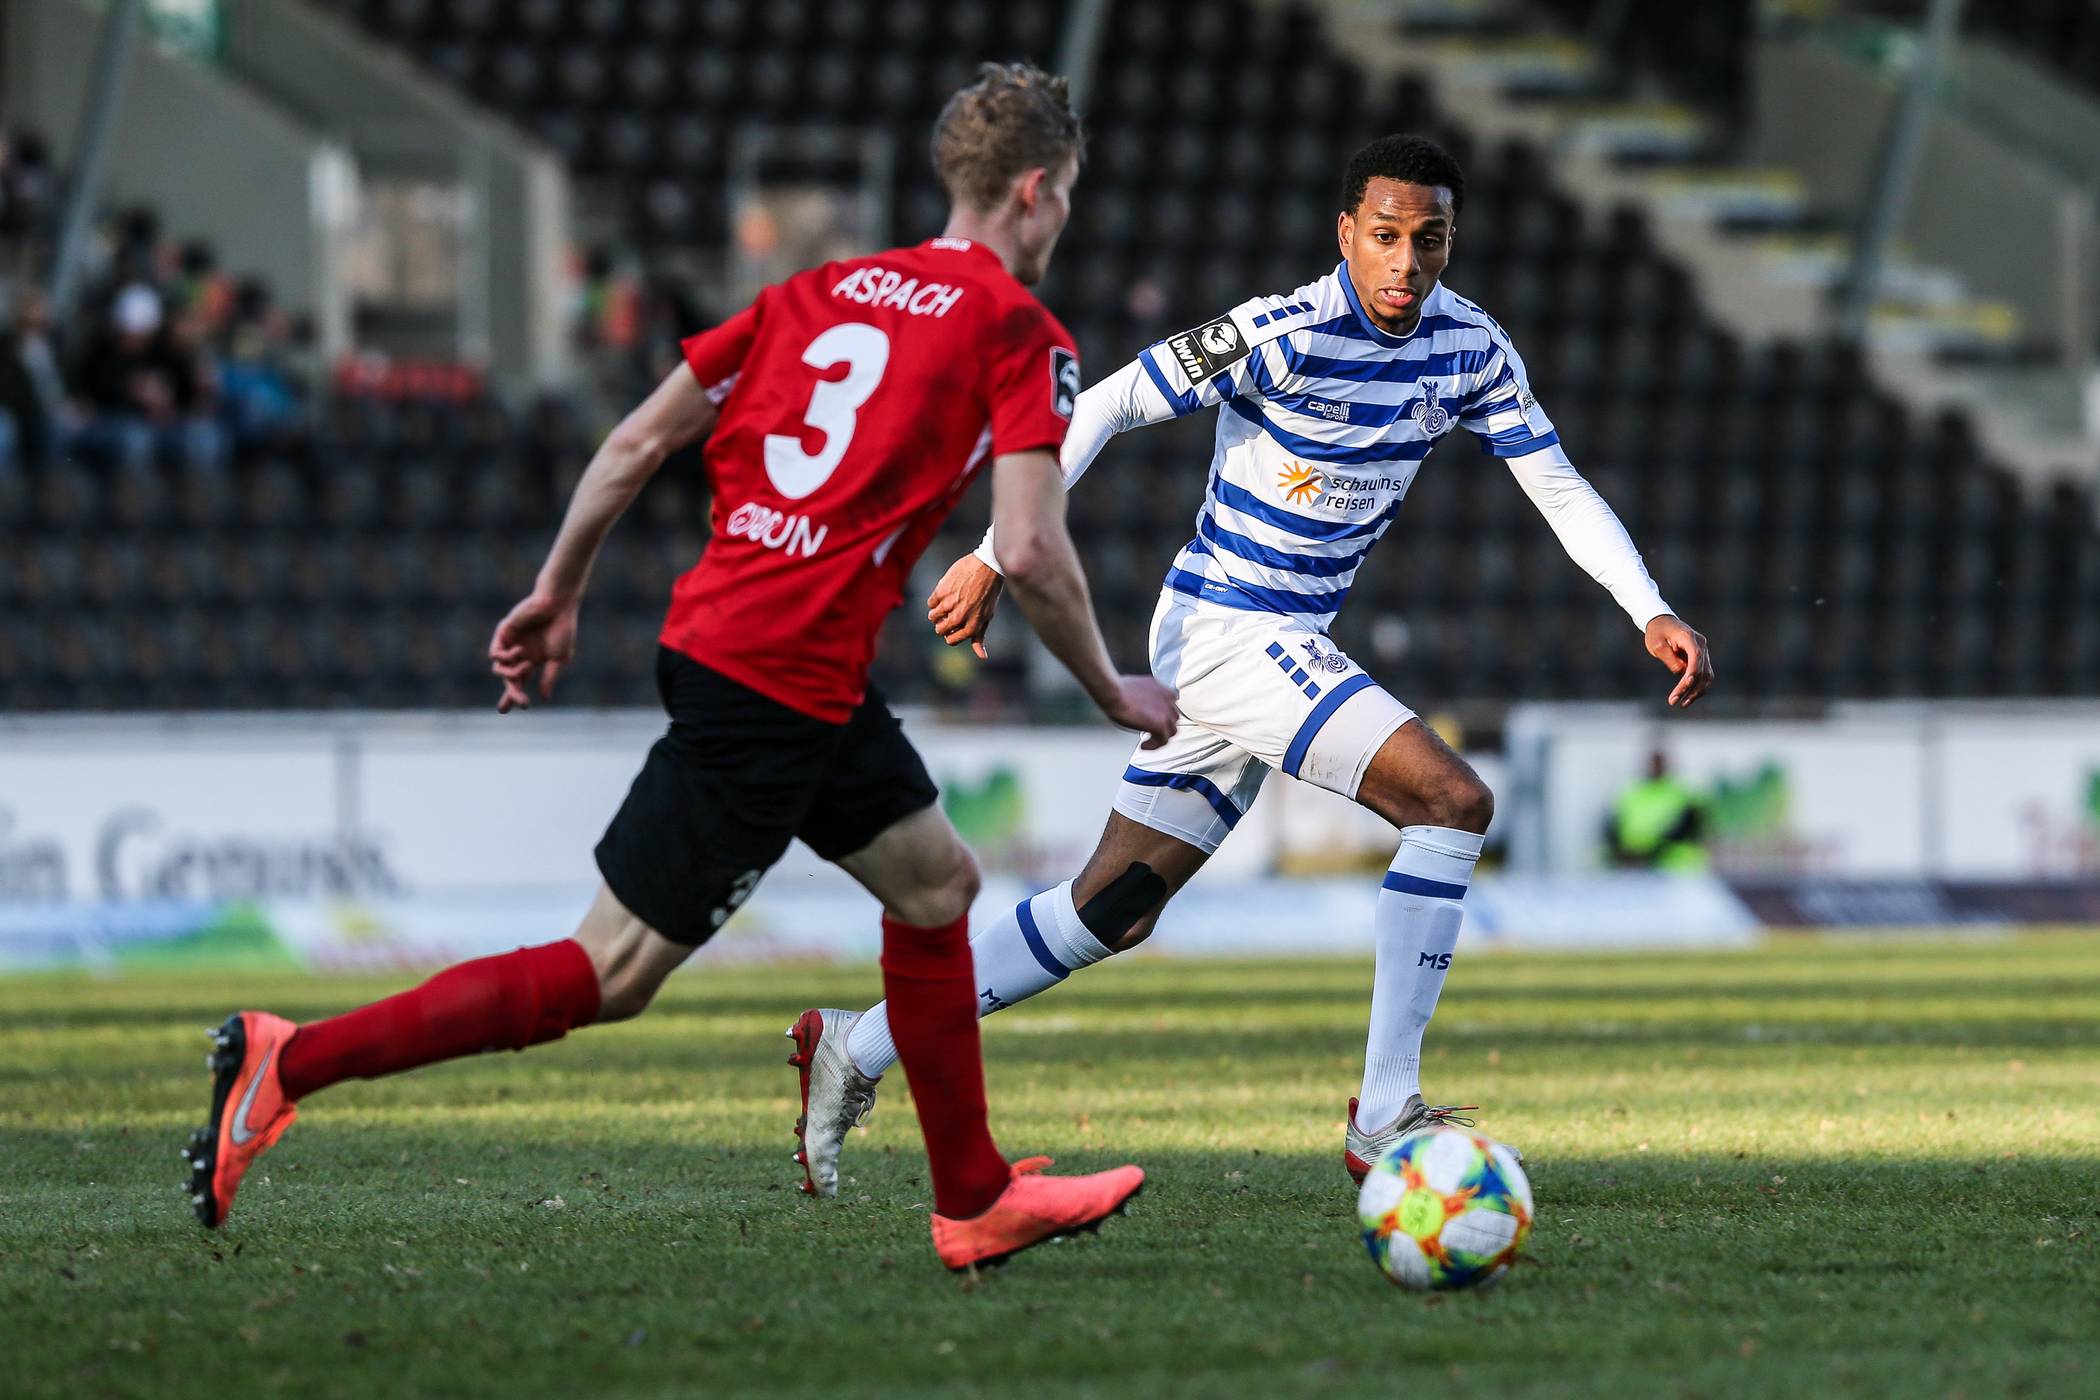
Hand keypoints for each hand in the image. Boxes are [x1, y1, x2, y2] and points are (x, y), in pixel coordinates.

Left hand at [489, 591, 578, 712]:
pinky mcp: (504, 633)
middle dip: (512, 693)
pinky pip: (495, 654)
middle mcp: (519, 655)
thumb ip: (549, 677)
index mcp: (532, 661)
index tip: (509, 710)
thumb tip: (544, 697)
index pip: (520, 683)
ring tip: (526, 668)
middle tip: (520, 703)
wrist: (557, 606)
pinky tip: (520, 651)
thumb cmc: (562, 629)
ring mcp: (510, 644)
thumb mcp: (559, 659)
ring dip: (512, 674)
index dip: (514, 697)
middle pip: (508, 680)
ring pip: (499, 670)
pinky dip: (506, 658)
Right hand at [926, 554, 1002, 658]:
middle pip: (939, 630)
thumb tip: (983, 657)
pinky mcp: (941, 591)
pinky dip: (935, 600)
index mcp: (972, 626)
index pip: (951, 640)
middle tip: (949, 613)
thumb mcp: (987, 616)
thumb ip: (980, 637)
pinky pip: (930, 603)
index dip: (951, 634)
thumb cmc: (989, 593)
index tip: (953, 626)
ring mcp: (949, 604)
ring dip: (936, 612)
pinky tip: (944, 593)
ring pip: (932, 617)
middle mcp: (960, 617)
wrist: (987, 566)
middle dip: (942, 625)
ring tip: (946, 603)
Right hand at [1099, 675, 1178, 749]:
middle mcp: (1167, 698)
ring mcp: (1165, 711)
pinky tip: (1144, 746)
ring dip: (1160, 737)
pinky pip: (1163, 740)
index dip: (1162, 713)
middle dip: (1163, 725)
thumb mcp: (1134, 688)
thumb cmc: (1116, 690)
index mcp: (1160, 688)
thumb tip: (1138, 706)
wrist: (1113, 693)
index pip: (1170, 703)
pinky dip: (1154, 745)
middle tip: (1151, 732)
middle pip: (1173, 717)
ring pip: (1171, 730)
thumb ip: (1143, 697)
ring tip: (1148, 741)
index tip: (1153, 719)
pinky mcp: (1161, 724)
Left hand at [1645, 614, 1712, 707]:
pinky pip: (1703, 675)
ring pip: (1706, 675)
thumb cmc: (1657, 632)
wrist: (1662, 622)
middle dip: (1689, 688)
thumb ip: (1670, 659)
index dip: (1693, 671)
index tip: (1685, 685)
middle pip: (1701, 669)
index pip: (1696, 656)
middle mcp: (1701, 645)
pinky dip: (1697, 687)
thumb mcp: (1657, 645)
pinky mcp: (1701, 659)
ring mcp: (1703, 652)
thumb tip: (1681, 674)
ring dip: (1696, 691)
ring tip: (1682, 704)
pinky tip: (1687, 698)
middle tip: (1674, 702)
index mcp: (1689, 637)